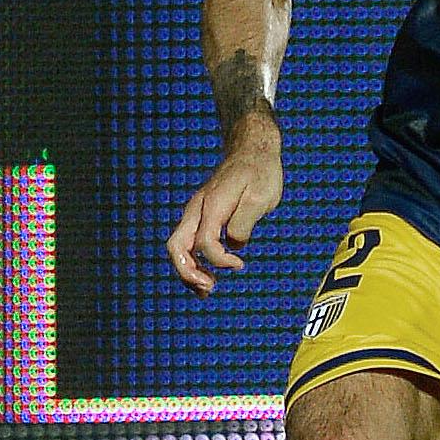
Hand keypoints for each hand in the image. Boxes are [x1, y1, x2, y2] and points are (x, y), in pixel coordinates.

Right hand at [167, 126, 282, 296]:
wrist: (253, 149)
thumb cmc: (260, 172)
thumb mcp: (261, 197)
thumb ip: (244, 221)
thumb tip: (233, 243)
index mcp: (212, 205)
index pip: (204, 242)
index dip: (219, 260)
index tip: (239, 264)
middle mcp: (198, 209)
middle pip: (177, 247)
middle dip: (188, 273)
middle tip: (210, 288)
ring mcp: (196, 212)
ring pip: (178, 247)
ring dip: (188, 271)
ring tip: (206, 290)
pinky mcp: (201, 215)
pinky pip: (188, 242)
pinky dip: (193, 262)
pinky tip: (207, 276)